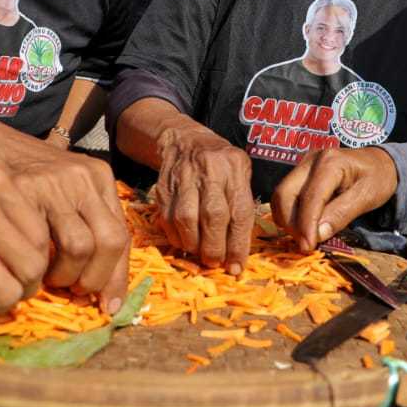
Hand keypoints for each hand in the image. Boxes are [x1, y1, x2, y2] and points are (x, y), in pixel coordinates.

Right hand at [0, 125, 129, 310]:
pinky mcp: (24, 190)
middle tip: (76, 292)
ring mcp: (55, 182)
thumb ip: (85, 219)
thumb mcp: (65, 187)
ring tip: (48, 280)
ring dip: (66, 274)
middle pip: (109, 241)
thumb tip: (103, 281)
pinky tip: (28, 268)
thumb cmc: (22, 173)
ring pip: (80, 246)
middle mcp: (83, 176)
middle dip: (96, 278)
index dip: (117, 276)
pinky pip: (42, 242)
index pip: (121, 234)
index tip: (110, 306)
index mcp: (98, 176)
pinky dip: (38, 264)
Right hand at [154, 125, 253, 274]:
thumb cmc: (220, 163)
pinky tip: (185, 242)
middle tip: (216, 263)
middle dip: (215, 247)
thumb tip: (239, 252)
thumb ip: (243, 204)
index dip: (238, 244)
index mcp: (234, 167)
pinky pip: (168, 219)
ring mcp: (184, 178)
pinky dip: (176, 237)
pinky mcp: (164, 187)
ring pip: (186, 218)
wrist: (185, 140)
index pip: (240, 211)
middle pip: (213, 216)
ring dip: (194, 244)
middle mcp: (209, 170)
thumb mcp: (241, 172)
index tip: (236, 266)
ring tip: (200, 254)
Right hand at [271, 145, 396, 252]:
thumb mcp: (366, 198)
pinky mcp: (300, 173)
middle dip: (291, 223)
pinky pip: (285, 195)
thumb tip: (318, 234)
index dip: (306, 225)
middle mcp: (311, 160)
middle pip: (285, 193)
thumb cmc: (377, 179)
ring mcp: (303, 165)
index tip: (307, 247)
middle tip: (306, 244)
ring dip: (287, 220)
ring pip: (281, 195)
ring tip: (306, 236)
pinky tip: (303, 226)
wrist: (379, 163)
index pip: (309, 197)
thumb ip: (341, 214)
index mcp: (330, 162)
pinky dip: (289, 214)